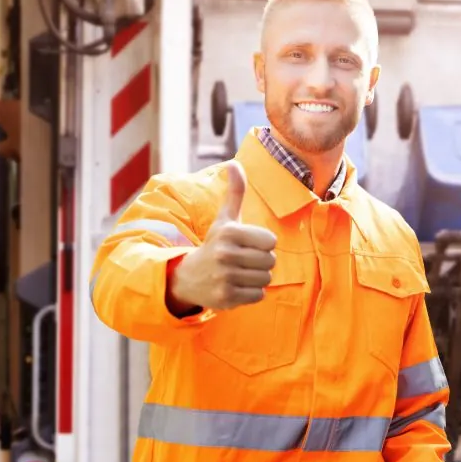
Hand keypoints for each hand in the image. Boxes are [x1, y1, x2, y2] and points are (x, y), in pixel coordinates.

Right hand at [168, 161, 276, 312]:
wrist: (189, 276)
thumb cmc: (215, 244)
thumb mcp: (224, 219)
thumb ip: (235, 193)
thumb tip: (235, 163)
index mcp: (230, 232)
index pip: (271, 242)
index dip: (263, 244)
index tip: (247, 245)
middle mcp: (226, 254)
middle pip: (271, 261)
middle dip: (261, 262)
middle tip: (244, 261)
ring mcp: (225, 277)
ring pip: (265, 279)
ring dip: (257, 278)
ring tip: (240, 273)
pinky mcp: (226, 297)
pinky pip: (258, 295)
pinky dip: (251, 293)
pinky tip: (236, 286)